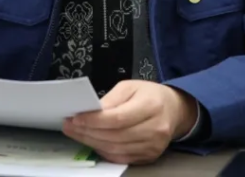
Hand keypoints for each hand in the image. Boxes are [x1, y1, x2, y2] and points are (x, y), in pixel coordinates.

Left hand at [62, 80, 197, 164]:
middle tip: (70, 126)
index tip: (75, 118)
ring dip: (92, 143)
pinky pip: (121, 158)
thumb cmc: (150, 95)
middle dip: (88, 132)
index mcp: (151, 105)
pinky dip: (103, 151)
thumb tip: (91, 111)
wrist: (174, 110)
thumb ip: (111, 99)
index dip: (94, 120)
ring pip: (116, 149)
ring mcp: (153, 146)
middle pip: (115, 136)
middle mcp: (155, 128)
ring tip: (77, 133)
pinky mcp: (149, 156)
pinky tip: (93, 142)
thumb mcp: (130, 86)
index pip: (118, 118)